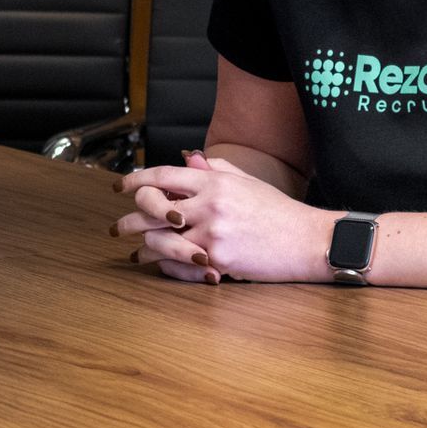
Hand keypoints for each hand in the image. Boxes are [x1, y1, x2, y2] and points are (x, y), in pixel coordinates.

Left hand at [111, 152, 332, 283]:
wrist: (308, 239)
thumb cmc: (280, 212)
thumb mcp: (249, 183)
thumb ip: (217, 171)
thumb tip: (188, 161)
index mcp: (217, 182)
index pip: (163, 175)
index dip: (135, 180)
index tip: (120, 187)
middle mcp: (210, 205)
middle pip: (150, 207)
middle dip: (129, 219)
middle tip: (119, 228)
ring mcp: (212, 233)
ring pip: (156, 240)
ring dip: (142, 248)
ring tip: (137, 252)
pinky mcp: (216, 259)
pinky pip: (175, 264)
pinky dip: (163, 266)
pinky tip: (159, 265)